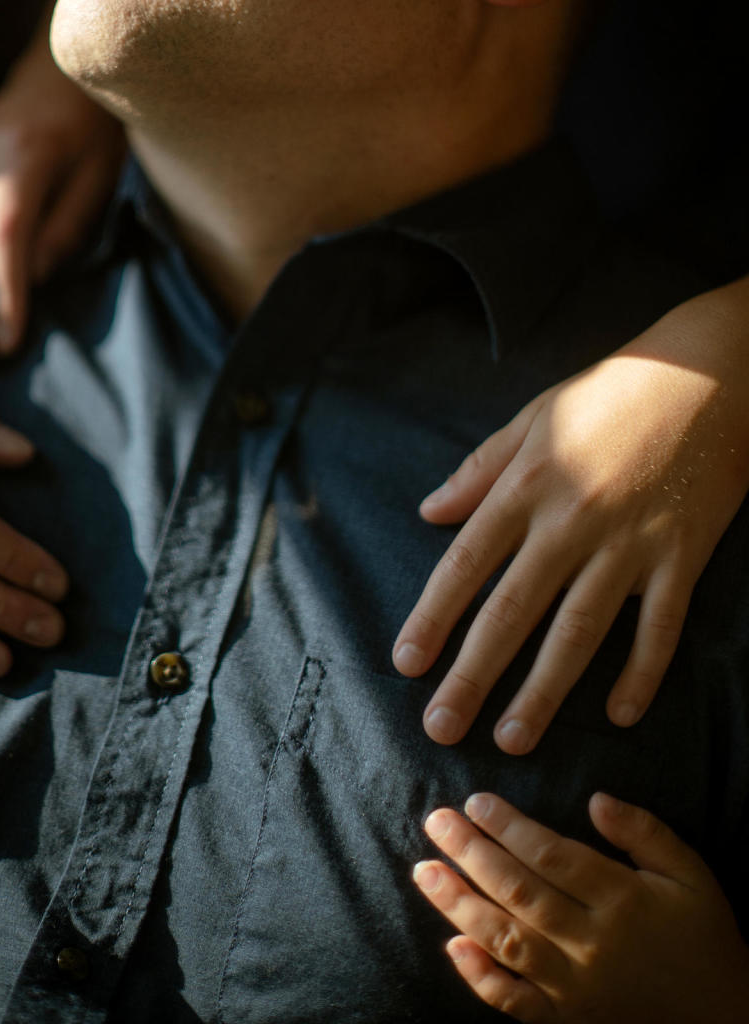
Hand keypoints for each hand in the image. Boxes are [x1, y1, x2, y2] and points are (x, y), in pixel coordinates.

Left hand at [393, 282, 748, 752]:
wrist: (708, 375)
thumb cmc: (611, 394)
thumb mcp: (534, 418)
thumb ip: (479, 470)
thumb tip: (430, 512)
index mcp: (529, 482)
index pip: (468, 562)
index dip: (434, 615)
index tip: (407, 663)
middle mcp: (574, 518)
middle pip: (514, 609)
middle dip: (474, 674)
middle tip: (441, 727)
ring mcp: (632, 541)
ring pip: (579, 630)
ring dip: (543, 690)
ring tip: (512, 739)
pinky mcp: (682, 555)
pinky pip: (660, 627)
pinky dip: (641, 673)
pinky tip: (616, 715)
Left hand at [413, 793, 748, 1022]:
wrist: (722, 1018)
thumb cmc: (702, 934)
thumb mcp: (690, 874)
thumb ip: (644, 832)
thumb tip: (595, 799)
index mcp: (623, 901)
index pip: (552, 856)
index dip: (509, 827)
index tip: (475, 801)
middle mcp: (593, 944)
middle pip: (520, 892)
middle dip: (471, 854)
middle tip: (435, 820)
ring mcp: (576, 988)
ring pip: (508, 942)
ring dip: (460, 905)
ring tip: (425, 871)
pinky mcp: (567, 1021)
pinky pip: (517, 1003)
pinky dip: (482, 978)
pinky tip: (453, 947)